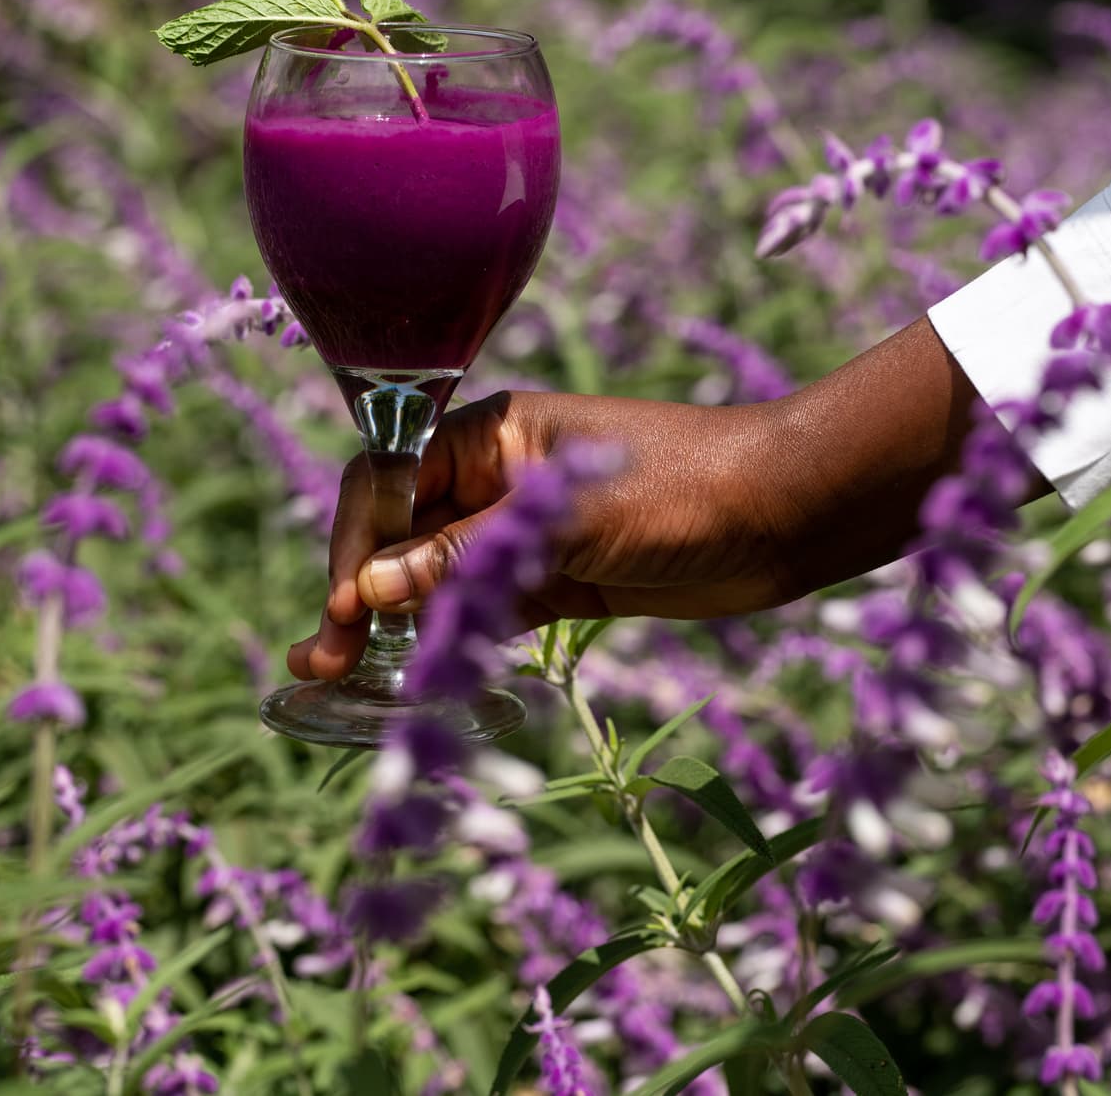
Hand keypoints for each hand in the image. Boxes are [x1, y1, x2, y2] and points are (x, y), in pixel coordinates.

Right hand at [286, 318, 990, 680]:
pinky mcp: (556, 579)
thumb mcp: (570, 521)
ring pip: (432, 576)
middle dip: (357, 591)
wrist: (788, 513)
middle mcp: (494, 477)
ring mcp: (523, 531)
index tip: (343, 612)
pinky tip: (416, 672)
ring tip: (340, 676)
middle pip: (398, 531)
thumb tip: (373, 591)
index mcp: (490, 434)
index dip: (356, 545)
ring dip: (391, 621)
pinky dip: (446, 637)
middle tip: (322, 661)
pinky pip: (480, 608)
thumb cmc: (687, 488)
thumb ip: (470, 556)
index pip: (388, 482)